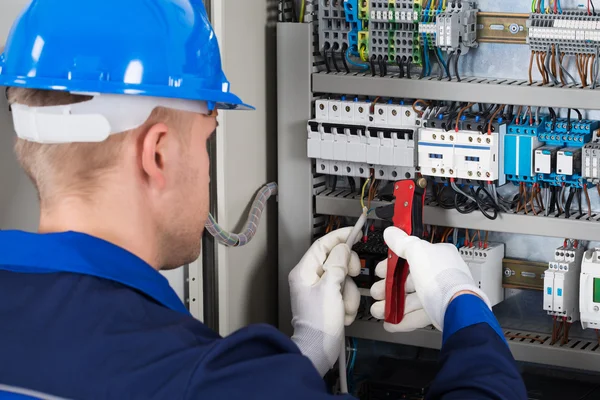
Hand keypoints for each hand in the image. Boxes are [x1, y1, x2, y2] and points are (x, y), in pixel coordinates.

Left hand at [289, 227, 360, 376]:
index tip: (355, 233)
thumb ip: (337, 264)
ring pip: (344, 279)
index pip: (322, 244)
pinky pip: (346, 293)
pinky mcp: (329, 302)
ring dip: (349, 294)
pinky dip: (348, 304)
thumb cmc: (318, 322)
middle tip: (351, 276)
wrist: (318, 350)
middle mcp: (311, 278)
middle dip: (348, 272)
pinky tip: (343, 315)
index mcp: (304, 271)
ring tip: (343, 308)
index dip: (340, 237)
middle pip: (336, 260)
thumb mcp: (330, 288)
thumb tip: (342, 248)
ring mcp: (320, 290)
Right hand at [370, 227, 489, 330]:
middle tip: (377, 292)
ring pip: (410, 300)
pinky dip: (402, 320)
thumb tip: (391, 232)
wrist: (457, 309)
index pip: (411, 256)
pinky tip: (390, 323)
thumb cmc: (442, 278)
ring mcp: (439, 295)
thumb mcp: (418, 252)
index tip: (380, 271)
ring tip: (379, 311)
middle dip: (388, 288)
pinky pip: (417, 316)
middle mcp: (440, 275)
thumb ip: (402, 242)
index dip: (393, 263)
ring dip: (392, 305)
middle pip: (408, 280)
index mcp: (438, 256)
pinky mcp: (438, 312)